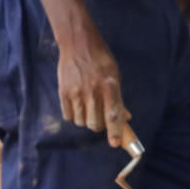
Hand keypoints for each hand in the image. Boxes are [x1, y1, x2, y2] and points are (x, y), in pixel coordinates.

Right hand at [56, 27, 133, 147]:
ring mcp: (76, 93)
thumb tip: (126, 117)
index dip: (115, 132)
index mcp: (110, 87)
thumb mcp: (115, 76)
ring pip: (81, 122)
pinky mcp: (63, 92)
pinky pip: (68, 115)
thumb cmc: (102, 61)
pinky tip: (78, 105)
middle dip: (99, 126)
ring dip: (86, 120)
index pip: (113, 115)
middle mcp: (93, 92)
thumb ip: (119, 98)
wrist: (78, 45)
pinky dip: (74, 115)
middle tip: (101, 119)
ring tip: (89, 107)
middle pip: (95, 123)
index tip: (115, 144)